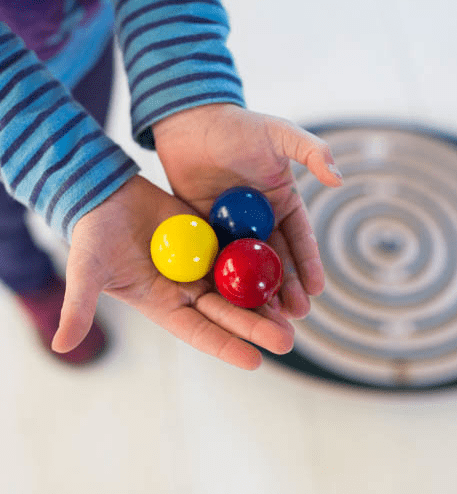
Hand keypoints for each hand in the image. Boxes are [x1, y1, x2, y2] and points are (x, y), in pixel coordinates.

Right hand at [51, 175, 293, 369]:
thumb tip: (62, 346)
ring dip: (264, 299)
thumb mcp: (86, 270)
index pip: (199, 332)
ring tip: (294, 312)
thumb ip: (80, 306)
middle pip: (227, 313)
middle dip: (256, 327)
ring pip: (238, 286)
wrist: (106, 194)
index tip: (255, 361)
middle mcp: (187, 290)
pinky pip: (238, 253)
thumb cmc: (93, 233)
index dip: (226, 346)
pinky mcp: (211, 240)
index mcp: (163, 305)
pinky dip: (258, 262)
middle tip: (287, 340)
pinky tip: (283, 269)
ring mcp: (201, 265)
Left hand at [153, 104, 342, 318]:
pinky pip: (219, 258)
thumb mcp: (279, 133)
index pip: (301, 238)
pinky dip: (228, 281)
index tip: (317, 289)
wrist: (190, 122)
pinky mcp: (208, 231)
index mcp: (283, 202)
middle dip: (289, 287)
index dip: (310, 263)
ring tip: (269, 318)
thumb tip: (340, 178)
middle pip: (278, 260)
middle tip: (296, 315)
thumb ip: (311, 151)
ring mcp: (234, 229)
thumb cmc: (237, 126)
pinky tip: (233, 303)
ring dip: (260, 292)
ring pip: (250, 266)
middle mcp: (262, 220)